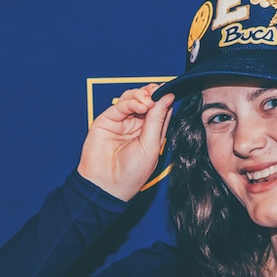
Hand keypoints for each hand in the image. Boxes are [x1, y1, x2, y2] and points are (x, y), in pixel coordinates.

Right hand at [78, 83, 173, 201]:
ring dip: (142, 95)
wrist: (107, 185)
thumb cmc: (131, 174)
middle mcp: (137, 126)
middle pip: (147, 100)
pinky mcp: (108, 120)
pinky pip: (121, 105)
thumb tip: (167, 98)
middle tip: (158, 92)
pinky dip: (132, 101)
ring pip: (133, 98)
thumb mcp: (151, 145)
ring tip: (148, 102)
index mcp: (151, 133)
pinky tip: (140, 105)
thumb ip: (157, 120)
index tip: (169, 92)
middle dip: (153, 93)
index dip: (164, 99)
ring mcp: (122, 122)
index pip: (160, 109)